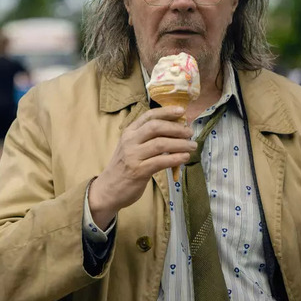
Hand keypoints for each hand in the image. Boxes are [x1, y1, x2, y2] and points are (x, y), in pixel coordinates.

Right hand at [88, 106, 195, 228]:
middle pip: (156, 127)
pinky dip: (175, 158)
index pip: (149, 116)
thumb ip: (147, 138)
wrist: (108, 189)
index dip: (166, 111)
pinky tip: (184, 158)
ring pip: (160, 144)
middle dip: (176, 128)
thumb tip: (175, 129)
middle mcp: (130, 141)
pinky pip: (160, 161)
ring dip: (180, 144)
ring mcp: (133, 156)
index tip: (182, 111)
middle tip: (190, 133)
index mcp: (129, 132)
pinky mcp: (138, 171)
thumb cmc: (124, 167)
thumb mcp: (131, 147)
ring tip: (192, 146)